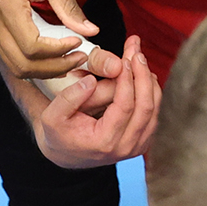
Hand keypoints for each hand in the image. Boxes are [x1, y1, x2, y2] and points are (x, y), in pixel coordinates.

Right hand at [0, 0, 96, 78]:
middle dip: (54, 68)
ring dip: (43, 68)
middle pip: (22, 65)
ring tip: (70, 57)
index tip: (81, 42)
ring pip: (14, 65)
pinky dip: (32, 60)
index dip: (60, 51)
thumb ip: (69, 7)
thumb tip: (91, 31)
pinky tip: (54, 51)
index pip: (33, 48)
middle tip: (80, 57)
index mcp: (5, 9)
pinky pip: (10, 54)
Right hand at [33, 38, 160, 169]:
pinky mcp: (142, 143)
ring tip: (139, 58)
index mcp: (104, 142)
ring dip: (149, 81)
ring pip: (154, 109)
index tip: (124, 58)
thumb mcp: (52, 115)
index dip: (127, 79)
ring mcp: (136, 148)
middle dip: (143, 75)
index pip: (125, 106)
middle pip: (145, 107)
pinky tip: (142, 74)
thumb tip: (92, 80)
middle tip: (137, 52)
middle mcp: (124, 148)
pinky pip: (153, 114)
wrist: (67, 153)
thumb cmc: (59, 132)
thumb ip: (69, 98)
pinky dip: (151, 92)